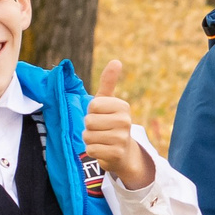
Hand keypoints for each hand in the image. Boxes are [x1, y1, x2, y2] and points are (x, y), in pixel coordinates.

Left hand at [83, 60, 155, 186]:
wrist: (123, 152)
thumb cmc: (110, 123)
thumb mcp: (108, 102)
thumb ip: (109, 82)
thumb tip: (116, 61)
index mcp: (123, 106)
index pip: (92, 105)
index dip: (91, 112)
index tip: (101, 116)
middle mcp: (125, 121)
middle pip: (89, 121)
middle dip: (89, 127)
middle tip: (101, 130)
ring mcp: (122, 138)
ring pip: (88, 136)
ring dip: (90, 139)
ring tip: (101, 139)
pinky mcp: (117, 153)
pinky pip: (91, 149)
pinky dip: (93, 151)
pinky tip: (102, 150)